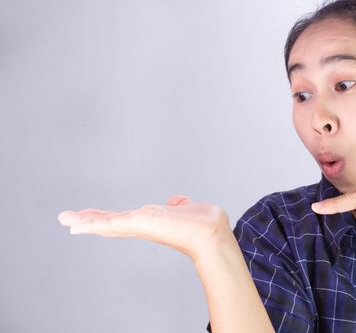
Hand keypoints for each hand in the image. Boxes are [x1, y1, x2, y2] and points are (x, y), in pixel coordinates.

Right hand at [58, 195, 230, 260]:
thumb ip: (180, 205)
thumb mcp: (190, 208)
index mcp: (152, 221)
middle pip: (111, 222)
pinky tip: (77, 224)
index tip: (90, 216)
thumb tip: (176, 200)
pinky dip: (94, 223)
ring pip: (107, 223)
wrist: (211, 233)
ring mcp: (140, 226)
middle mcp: (144, 225)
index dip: (106, 217)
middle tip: (66, 218)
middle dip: (89, 220)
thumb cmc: (205, 223)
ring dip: (86, 221)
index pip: (124, 219)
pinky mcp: (140, 224)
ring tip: (65, 219)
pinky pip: (112, 223)